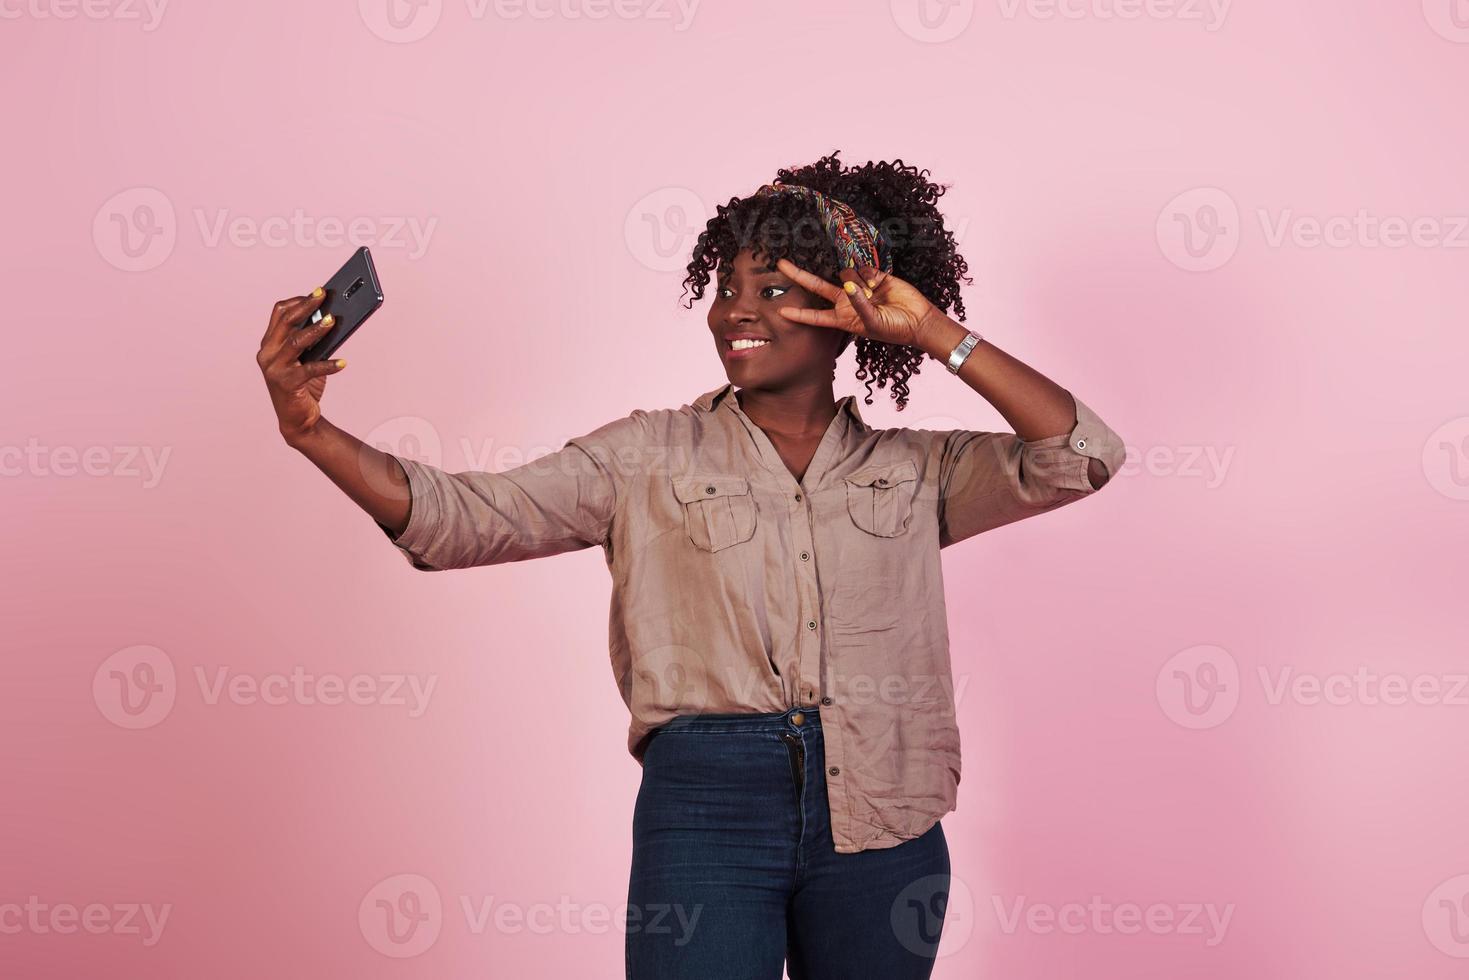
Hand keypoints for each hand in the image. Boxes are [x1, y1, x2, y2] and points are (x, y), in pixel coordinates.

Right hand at [256, 289, 347, 445]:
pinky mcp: (287, 384)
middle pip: (286, 321)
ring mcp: (274, 369)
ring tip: (333, 321)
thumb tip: (332, 319)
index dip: (298, 301)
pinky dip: (328, 365)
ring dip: (316, 330)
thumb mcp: (306, 359)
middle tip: (325, 295)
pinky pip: (310, 370)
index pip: (279, 313)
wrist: (298, 420)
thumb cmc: (303, 386)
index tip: (318, 292)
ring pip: (296, 342)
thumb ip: (312, 341)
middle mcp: (267, 353)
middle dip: (307, 306)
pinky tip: (343, 363)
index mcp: (269, 343)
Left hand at [773, 257, 942, 348]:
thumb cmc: (894, 329)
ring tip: (872, 295)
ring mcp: (859, 287)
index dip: (799, 315)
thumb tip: (849, 286)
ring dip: (856, 283)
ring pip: (844, 274)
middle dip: (799, 275)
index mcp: (843, 318)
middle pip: (817, 287)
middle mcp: (846, 301)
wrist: (918, 320)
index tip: (781, 312)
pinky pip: (862, 269)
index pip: (816, 317)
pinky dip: (868, 276)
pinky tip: (877, 285)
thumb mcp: (872, 323)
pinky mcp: (873, 275)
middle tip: (780, 264)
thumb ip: (859, 305)